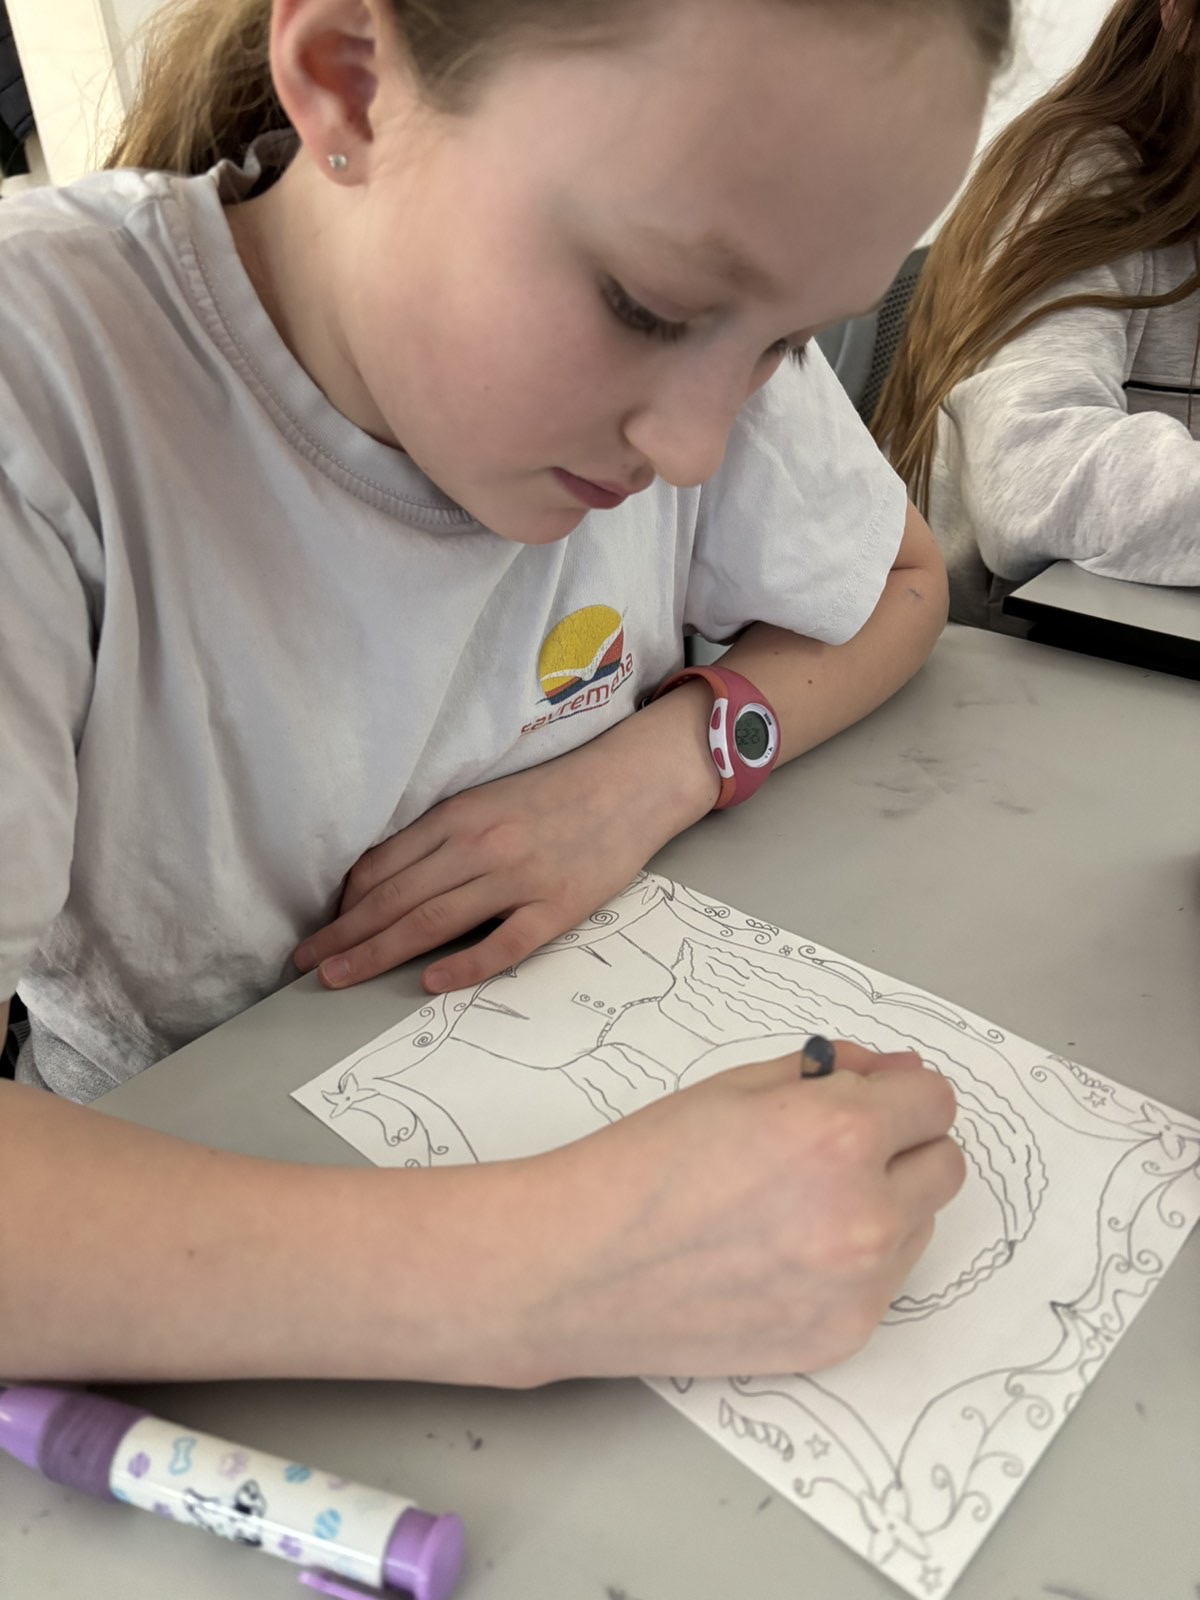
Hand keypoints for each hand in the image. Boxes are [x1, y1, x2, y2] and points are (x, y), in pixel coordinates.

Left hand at [295, 687, 718, 992]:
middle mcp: (481, 845)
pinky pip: (503, 944)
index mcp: (459, 816)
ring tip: (339, 978)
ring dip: (377, 953)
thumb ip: (442, 837)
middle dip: (344, 936)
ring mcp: (520, 878)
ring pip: (433, 921)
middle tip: (305, 967)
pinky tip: (428, 983)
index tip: (319, 932)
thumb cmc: (556, 793)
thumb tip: (386, 881)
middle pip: (396, 899)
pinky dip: (462, 966)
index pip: (383, 867)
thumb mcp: (488, 800)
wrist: (632, 784)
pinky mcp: (558, 907)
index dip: (344, 904)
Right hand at [505, 1042, 963, 1380]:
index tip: (868, 1103)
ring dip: (884, 1206)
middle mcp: (865, 1213)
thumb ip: (833, 1073)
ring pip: (919, 1227)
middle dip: (902, 1148)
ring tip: (793, 1207)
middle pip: (945, 1167)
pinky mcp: (842, 1338)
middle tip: (828, 1153)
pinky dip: (854, 1265)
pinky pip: (885, 1284)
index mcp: (839, 1134)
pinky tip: (782, 1254)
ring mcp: (858, 1286)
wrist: (580, 1266)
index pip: (936, 1103)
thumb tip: (900, 1074)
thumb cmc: (644, 1165)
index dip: (899, 1095)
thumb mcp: (736, 1087)